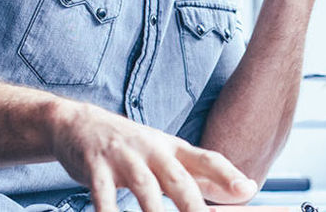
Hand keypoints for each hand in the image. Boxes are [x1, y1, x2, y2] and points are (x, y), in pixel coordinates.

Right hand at [51, 102, 257, 211]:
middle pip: (177, 178)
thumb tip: (243, 190)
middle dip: (193, 204)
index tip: (248, 189)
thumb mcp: (166, 155)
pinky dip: (109, 211)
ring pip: (144, 187)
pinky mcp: (95, 167)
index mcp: (172, 148)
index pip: (205, 159)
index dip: (227, 174)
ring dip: (154, 211)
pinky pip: (103, 194)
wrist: (77, 124)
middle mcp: (151, 150)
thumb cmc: (130, 148)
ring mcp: (123, 157)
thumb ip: (200, 175)